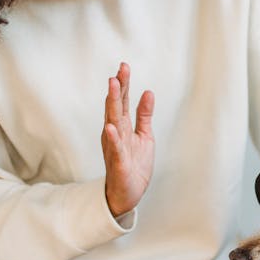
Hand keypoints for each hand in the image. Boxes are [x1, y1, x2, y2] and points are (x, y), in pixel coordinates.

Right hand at [101, 62, 154, 217]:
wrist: (128, 193)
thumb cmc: (134, 164)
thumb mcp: (144, 135)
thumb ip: (144, 115)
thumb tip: (148, 92)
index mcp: (121, 127)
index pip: (121, 102)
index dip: (123, 84)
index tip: (124, 66)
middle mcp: (115, 134)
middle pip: (115, 107)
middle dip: (117, 89)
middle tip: (119, 71)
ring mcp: (115, 147)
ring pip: (113, 123)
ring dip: (112, 105)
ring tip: (113, 87)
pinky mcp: (118, 163)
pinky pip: (115, 149)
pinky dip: (113, 138)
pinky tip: (111, 127)